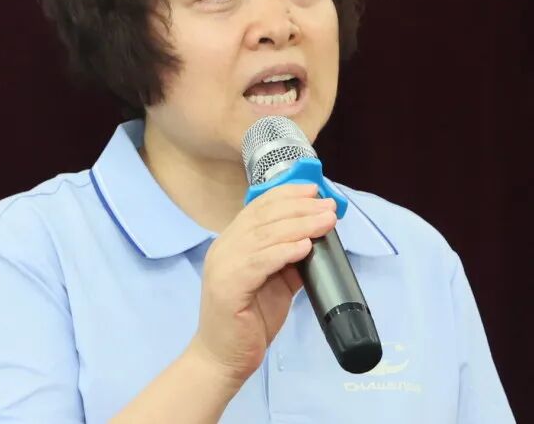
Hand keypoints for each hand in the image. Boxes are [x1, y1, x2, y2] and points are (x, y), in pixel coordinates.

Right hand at [188, 183, 336, 388]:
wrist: (223, 359)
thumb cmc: (250, 321)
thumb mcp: (275, 282)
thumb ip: (289, 259)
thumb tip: (316, 239)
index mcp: (232, 241)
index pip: (258, 207)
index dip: (286, 195)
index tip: (313, 190)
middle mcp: (224, 247)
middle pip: (264, 217)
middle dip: (300, 207)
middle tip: (328, 206)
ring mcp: (222, 265)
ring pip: (264, 235)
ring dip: (299, 225)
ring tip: (326, 221)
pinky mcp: (227, 287)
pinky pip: (258, 262)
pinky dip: (283, 251)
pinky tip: (304, 246)